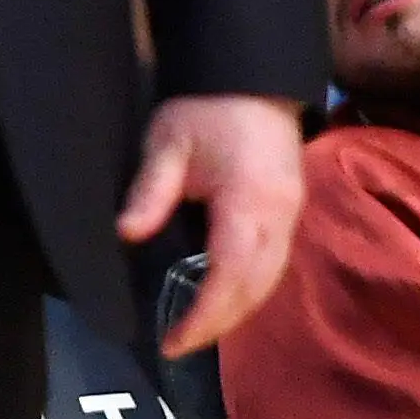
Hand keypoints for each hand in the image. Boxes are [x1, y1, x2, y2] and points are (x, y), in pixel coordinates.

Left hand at [118, 95, 305, 355]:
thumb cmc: (206, 107)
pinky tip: (226, 295)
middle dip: (221, 322)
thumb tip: (128, 234)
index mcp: (250, 202)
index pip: (231, 274)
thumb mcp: (167, 142)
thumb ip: (150, 190)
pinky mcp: (291, 209)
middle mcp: (280, 216)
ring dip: (239, 309)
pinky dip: (250, 288)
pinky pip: (274, 263)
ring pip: (271, 278)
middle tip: (179, 344)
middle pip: (257, 286)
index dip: (205, 315)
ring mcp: (292, 213)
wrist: (252, 74)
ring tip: (200, 328)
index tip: (174, 340)